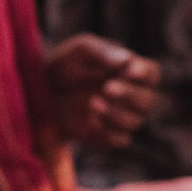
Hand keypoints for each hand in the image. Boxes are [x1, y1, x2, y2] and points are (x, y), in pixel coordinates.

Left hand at [47, 34, 160, 149]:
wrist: (39, 93)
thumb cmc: (64, 64)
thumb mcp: (79, 50)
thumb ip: (102, 52)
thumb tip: (127, 59)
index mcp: (129, 70)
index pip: (151, 73)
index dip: (145, 73)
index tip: (130, 71)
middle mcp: (130, 96)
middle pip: (148, 100)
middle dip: (130, 95)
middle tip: (106, 88)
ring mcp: (120, 117)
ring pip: (135, 122)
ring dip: (116, 114)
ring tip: (92, 103)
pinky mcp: (106, 136)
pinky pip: (120, 140)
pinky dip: (109, 133)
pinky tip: (90, 121)